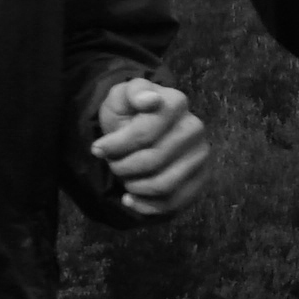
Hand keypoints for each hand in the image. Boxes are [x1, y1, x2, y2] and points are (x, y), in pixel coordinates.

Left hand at [89, 76, 211, 214]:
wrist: (144, 129)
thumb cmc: (129, 114)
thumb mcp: (122, 97)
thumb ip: (131, 93)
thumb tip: (149, 100)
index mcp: (176, 103)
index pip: (144, 134)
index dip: (116, 146)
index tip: (97, 149)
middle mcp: (194, 128)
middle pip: (152, 161)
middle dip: (123, 167)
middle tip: (112, 164)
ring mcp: (200, 155)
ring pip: (163, 184)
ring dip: (134, 186)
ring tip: (124, 178)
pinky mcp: (200, 179)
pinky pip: (174, 202)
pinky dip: (146, 206)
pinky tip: (130, 198)